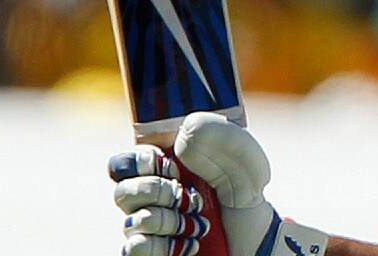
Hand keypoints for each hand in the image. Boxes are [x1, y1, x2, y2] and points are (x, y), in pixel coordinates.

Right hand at [110, 112, 329, 255]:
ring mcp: (148, 228)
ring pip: (133, 220)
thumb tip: (183, 134)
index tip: (172, 165)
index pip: (124, 161)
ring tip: (199, 223)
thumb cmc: (245, 193)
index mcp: (162, 167)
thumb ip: (223, 136)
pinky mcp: (150, 252)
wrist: (257, 237)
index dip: (140, 161)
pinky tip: (190, 242)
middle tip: (190, 197)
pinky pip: (134, 248)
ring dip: (170, 220)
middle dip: (158, 192)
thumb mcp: (247, 158)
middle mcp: (149, 197)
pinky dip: (164, 244)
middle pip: (121, 192)